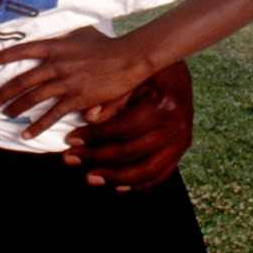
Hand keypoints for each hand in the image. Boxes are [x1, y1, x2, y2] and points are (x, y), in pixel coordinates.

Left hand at [0, 26, 152, 139]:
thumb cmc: (105, 45)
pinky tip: (25, 133)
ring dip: (15, 106)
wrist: (127, 58)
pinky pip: (52, 114)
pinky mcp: (76, 99)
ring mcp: (65, 82)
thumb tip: (53, 50)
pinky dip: (38, 125)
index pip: (21, 51)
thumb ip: (64, 41)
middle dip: (3, 91)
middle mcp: (55, 65)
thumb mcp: (80, 33)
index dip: (1, 57)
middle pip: (23, 79)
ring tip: (3, 114)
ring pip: (33, 97)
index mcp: (54, 47)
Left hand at [63, 61, 193, 191]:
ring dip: (116, 177)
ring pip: (147, 170)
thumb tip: (89, 117)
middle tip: (71, 159)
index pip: (122, 129)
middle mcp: (176, 126)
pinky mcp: (182, 149)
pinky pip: (161, 174)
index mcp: (163, 105)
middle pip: (132, 152)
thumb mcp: (129, 73)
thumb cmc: (147, 67)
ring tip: (89, 177)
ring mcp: (182, 140)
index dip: (93, 136)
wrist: (176, 66)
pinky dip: (139, 184)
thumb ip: (111, 97)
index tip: (70, 139)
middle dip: (97, 158)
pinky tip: (117, 186)